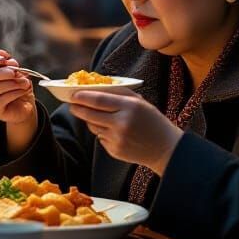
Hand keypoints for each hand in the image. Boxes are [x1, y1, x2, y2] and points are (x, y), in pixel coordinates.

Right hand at [0, 50, 35, 125]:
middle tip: (15, 72)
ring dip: (13, 83)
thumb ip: (9, 63)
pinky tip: (24, 90)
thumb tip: (4, 56)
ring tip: (25, 82)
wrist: (25, 105)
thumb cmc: (18, 86)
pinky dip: (16, 93)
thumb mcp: (16, 71)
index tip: (4, 60)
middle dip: (2, 72)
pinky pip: (3, 99)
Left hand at [67, 90, 183, 175]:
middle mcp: (122, 123)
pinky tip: (114, 132)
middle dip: (77, 109)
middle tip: (72, 105)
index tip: (72, 94)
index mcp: (129, 107)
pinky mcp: (114, 150)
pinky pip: (100, 138)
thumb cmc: (152, 121)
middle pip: (90, 114)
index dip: (82, 97)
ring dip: (90, 120)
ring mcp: (117, 138)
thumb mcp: (140, 102)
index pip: (98, 100)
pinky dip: (102, 133)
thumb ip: (119, 93)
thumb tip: (95, 88)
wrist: (165, 149)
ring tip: (97, 116)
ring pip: (93, 126)